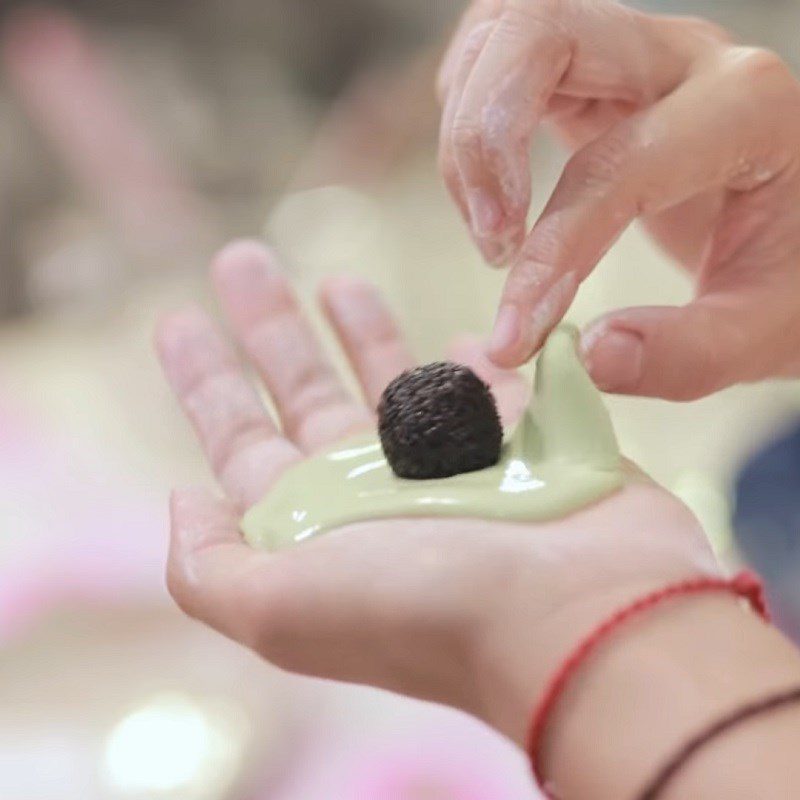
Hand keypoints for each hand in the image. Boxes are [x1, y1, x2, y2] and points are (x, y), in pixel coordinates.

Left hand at [156, 240, 716, 747]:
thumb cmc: (427, 609)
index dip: (207, 379)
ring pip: (393, 377)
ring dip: (361, 327)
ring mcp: (450, 461)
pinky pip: (485, 380)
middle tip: (241, 258)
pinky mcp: (520, 436)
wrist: (582, 620)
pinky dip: (468, 354)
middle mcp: (375, 491)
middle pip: (307, 392)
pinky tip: (455, 325)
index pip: (241, 437)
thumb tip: (184, 498)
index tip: (179, 319)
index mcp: (316, 522)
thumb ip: (210, 565)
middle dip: (274, 326)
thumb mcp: (281, 610)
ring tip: (336, 277)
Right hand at [438, 1, 799, 398]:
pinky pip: (501, 57)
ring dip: (469, 131)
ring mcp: (629, 54)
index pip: (615, 164)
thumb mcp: (768, 330)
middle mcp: (681, 58)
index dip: (550, 252)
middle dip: (483, 141)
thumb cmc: (796, 270)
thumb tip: (589, 355)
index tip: (516, 335)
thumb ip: (688, 354)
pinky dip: (471, 120)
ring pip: (505, 31)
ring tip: (495, 231)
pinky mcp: (590, 75)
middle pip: (539, 30)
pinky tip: (494, 196)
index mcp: (746, 108)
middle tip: (495, 244)